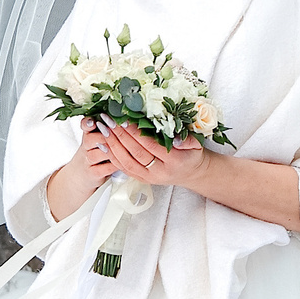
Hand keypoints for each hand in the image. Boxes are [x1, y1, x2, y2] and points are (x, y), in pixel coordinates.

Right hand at [44, 118, 122, 220]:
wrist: (83, 174)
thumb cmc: (98, 152)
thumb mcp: (99, 137)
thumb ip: (110, 127)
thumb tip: (128, 118)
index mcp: (88, 134)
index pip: (85, 125)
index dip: (88, 123)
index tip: (93, 122)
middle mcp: (86, 146)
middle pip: (90, 139)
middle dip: (105, 136)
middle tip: (119, 134)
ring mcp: (87, 160)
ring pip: (95, 155)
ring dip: (110, 151)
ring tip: (124, 149)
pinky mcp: (92, 173)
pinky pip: (103, 169)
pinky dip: (113, 165)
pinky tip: (124, 163)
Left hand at [94, 119, 217, 191]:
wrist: (191, 173)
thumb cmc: (192, 155)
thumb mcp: (196, 144)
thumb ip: (187, 140)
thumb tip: (174, 139)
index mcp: (174, 161)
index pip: (150, 145)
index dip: (135, 133)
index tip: (123, 119)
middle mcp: (159, 172)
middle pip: (135, 153)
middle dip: (119, 135)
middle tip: (108, 120)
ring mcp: (149, 177)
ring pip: (126, 162)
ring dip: (112, 145)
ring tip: (102, 129)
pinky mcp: (142, 179)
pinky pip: (124, 168)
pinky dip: (112, 156)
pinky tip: (104, 144)